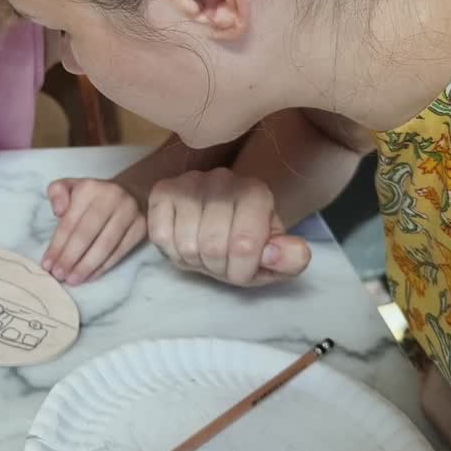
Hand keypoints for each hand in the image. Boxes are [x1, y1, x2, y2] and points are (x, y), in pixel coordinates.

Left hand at [42, 178, 146, 284]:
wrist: (131, 192)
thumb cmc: (94, 195)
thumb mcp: (70, 186)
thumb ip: (57, 193)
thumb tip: (58, 212)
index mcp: (89, 188)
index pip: (70, 222)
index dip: (57, 245)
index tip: (47, 264)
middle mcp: (111, 197)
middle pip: (86, 234)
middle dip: (70, 258)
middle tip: (59, 275)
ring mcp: (129, 212)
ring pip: (105, 245)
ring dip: (86, 266)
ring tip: (73, 279)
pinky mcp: (141, 227)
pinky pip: (120, 251)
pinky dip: (103, 267)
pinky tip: (90, 276)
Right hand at [148, 168, 309, 285]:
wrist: (220, 216)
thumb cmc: (248, 239)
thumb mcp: (275, 255)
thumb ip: (289, 259)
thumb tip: (275, 255)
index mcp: (255, 192)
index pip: (244, 244)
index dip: (242, 271)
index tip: (244, 270)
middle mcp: (222, 179)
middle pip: (212, 247)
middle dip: (217, 269)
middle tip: (222, 264)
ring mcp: (189, 182)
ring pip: (186, 245)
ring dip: (195, 262)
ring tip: (204, 253)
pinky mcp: (162, 190)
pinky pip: (161, 236)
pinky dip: (172, 252)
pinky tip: (184, 243)